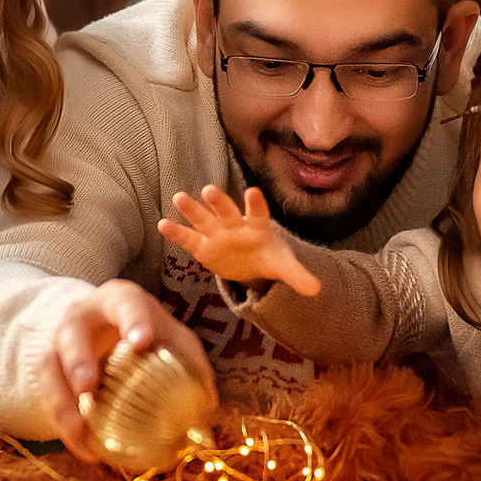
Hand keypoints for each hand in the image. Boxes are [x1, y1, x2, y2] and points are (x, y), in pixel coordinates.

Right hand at [34, 279, 216, 462]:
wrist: (105, 330)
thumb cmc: (148, 335)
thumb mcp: (173, 339)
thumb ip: (191, 365)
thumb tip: (206, 408)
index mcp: (120, 300)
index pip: (126, 303)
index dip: (133, 320)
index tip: (141, 342)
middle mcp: (83, 316)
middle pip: (72, 330)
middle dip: (78, 359)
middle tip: (88, 387)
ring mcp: (59, 342)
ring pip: (50, 367)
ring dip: (63, 402)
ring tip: (82, 432)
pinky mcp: (49, 371)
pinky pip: (48, 397)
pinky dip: (66, 426)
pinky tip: (87, 450)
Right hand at [158, 185, 323, 298]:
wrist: (252, 259)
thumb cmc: (268, 255)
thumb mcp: (283, 265)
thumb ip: (298, 276)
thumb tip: (318, 290)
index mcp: (258, 226)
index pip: (258, 212)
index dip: (256, 204)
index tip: (253, 192)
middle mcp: (235, 224)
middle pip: (227, 211)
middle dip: (219, 202)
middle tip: (209, 190)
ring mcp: (217, 233)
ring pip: (203, 219)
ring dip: (192, 209)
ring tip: (179, 197)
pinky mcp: (203, 246)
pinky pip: (188, 239)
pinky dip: (177, 232)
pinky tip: (163, 224)